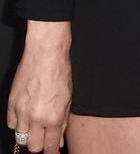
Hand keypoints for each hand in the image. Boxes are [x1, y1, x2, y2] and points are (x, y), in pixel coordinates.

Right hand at [7, 22, 71, 153]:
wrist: (45, 55)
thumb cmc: (60, 74)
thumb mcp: (68, 100)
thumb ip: (63, 122)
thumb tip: (59, 140)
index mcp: (54, 118)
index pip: (51, 146)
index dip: (53, 150)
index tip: (53, 150)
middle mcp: (36, 118)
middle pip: (33, 147)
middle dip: (40, 144)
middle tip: (45, 137)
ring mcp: (22, 112)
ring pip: (21, 137)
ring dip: (29, 134)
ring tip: (36, 123)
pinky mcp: (11, 105)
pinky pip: (12, 124)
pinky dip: (18, 123)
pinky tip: (26, 115)